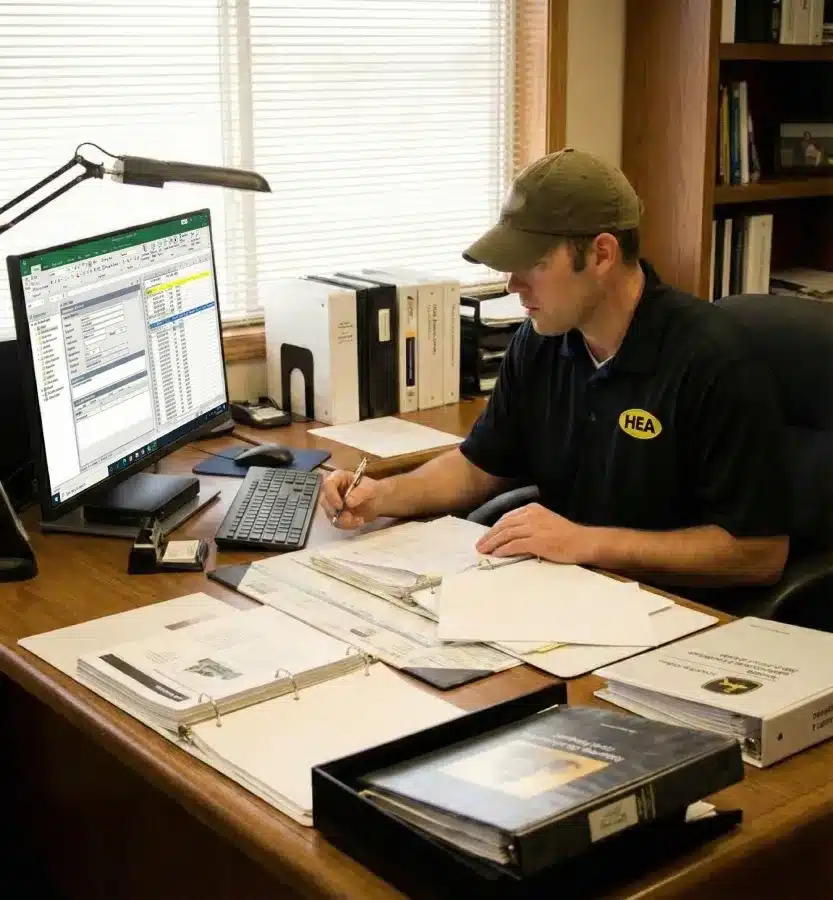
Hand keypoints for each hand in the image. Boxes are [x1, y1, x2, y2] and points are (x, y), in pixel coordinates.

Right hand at [319, 468, 382, 528]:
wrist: (378, 501)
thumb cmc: (373, 490)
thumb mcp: (370, 488)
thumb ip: (359, 493)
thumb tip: (348, 502)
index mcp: (339, 478)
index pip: (328, 484)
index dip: (331, 495)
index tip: (340, 506)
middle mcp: (333, 490)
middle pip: (325, 501)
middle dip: (336, 512)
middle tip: (349, 517)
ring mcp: (333, 504)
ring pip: (330, 514)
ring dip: (344, 520)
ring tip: (359, 520)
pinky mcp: (337, 515)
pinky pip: (337, 523)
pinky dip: (348, 525)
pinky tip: (359, 521)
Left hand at [475, 503, 595, 563]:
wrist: (583, 541)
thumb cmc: (567, 534)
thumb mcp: (546, 521)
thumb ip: (530, 524)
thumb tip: (512, 534)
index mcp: (533, 509)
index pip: (507, 517)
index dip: (495, 528)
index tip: (488, 536)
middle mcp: (531, 516)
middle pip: (503, 525)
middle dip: (489, 536)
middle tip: (480, 544)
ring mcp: (533, 528)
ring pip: (506, 534)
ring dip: (492, 543)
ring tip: (483, 550)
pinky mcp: (536, 541)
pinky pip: (514, 545)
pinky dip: (503, 550)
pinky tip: (496, 554)